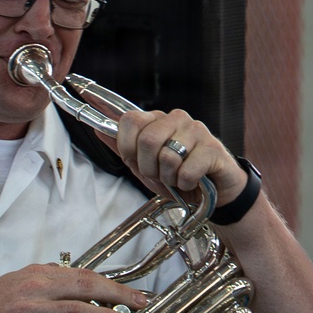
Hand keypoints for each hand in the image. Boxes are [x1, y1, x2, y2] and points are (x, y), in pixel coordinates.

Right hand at [0, 263, 148, 312]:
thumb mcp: (15, 284)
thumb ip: (43, 281)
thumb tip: (69, 278)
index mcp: (36, 273)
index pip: (82, 275)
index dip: (111, 283)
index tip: (130, 293)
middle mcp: (34, 286)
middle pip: (85, 287)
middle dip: (117, 296)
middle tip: (139, 305)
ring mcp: (28, 309)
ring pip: (77, 309)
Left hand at [83, 97, 247, 209]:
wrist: (214, 193)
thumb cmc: (178, 176)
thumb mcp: (144, 165)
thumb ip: (122, 148)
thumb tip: (98, 130)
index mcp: (157, 120)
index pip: (129, 120)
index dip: (126, 146)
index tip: (134, 160)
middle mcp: (177, 119)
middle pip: (147, 140)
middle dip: (148, 167)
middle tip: (160, 174)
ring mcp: (196, 130)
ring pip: (167, 156)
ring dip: (168, 177)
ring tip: (177, 177)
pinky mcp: (213, 148)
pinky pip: (186, 170)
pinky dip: (185, 183)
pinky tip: (193, 181)